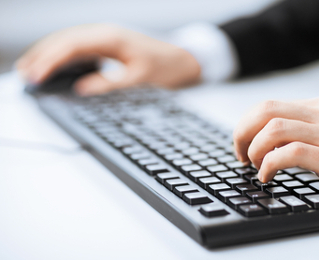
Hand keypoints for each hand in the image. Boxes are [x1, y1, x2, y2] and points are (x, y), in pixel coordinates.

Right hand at [16, 23, 200, 95]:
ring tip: (29, 69)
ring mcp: (103, 36)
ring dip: (48, 53)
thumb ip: (110, 82)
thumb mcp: (139, 77)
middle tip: (25, 75)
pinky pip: (77, 46)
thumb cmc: (163, 65)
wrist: (180, 57)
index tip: (36, 74)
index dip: (51, 60)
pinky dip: (61, 55)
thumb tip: (82, 89)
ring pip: (68, 41)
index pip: (72, 45)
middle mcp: (104, 32)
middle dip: (42, 56)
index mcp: (110, 37)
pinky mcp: (105, 44)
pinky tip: (52, 64)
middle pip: (64, 40)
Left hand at [233, 95, 318, 210]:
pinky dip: (269, 164)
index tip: (244, 143)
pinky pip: (290, 153)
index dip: (249, 124)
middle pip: (266, 110)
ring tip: (252, 165)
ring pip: (273, 128)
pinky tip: (267, 176)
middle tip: (239, 154)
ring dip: (252, 148)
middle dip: (242, 131)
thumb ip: (317, 126)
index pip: (273, 104)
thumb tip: (281, 139)